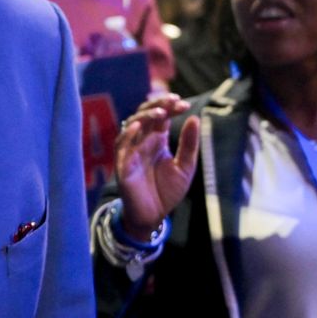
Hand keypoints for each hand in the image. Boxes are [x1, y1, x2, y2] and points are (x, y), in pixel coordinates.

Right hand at [116, 93, 199, 235]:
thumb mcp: (185, 166)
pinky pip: (121, 146)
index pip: (161, 116)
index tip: (183, 104)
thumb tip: (194, 117)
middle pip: (145, 114)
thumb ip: (189, 144)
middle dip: (158, 105)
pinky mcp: (123, 165)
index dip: (170, 107)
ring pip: (131, 125)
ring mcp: (131, 152)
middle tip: (173, 101)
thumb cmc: (168, 191)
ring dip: (144, 116)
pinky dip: (127, 135)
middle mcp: (142, 142)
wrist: (154, 216)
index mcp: (157, 139)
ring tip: (160, 112)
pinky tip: (137, 127)